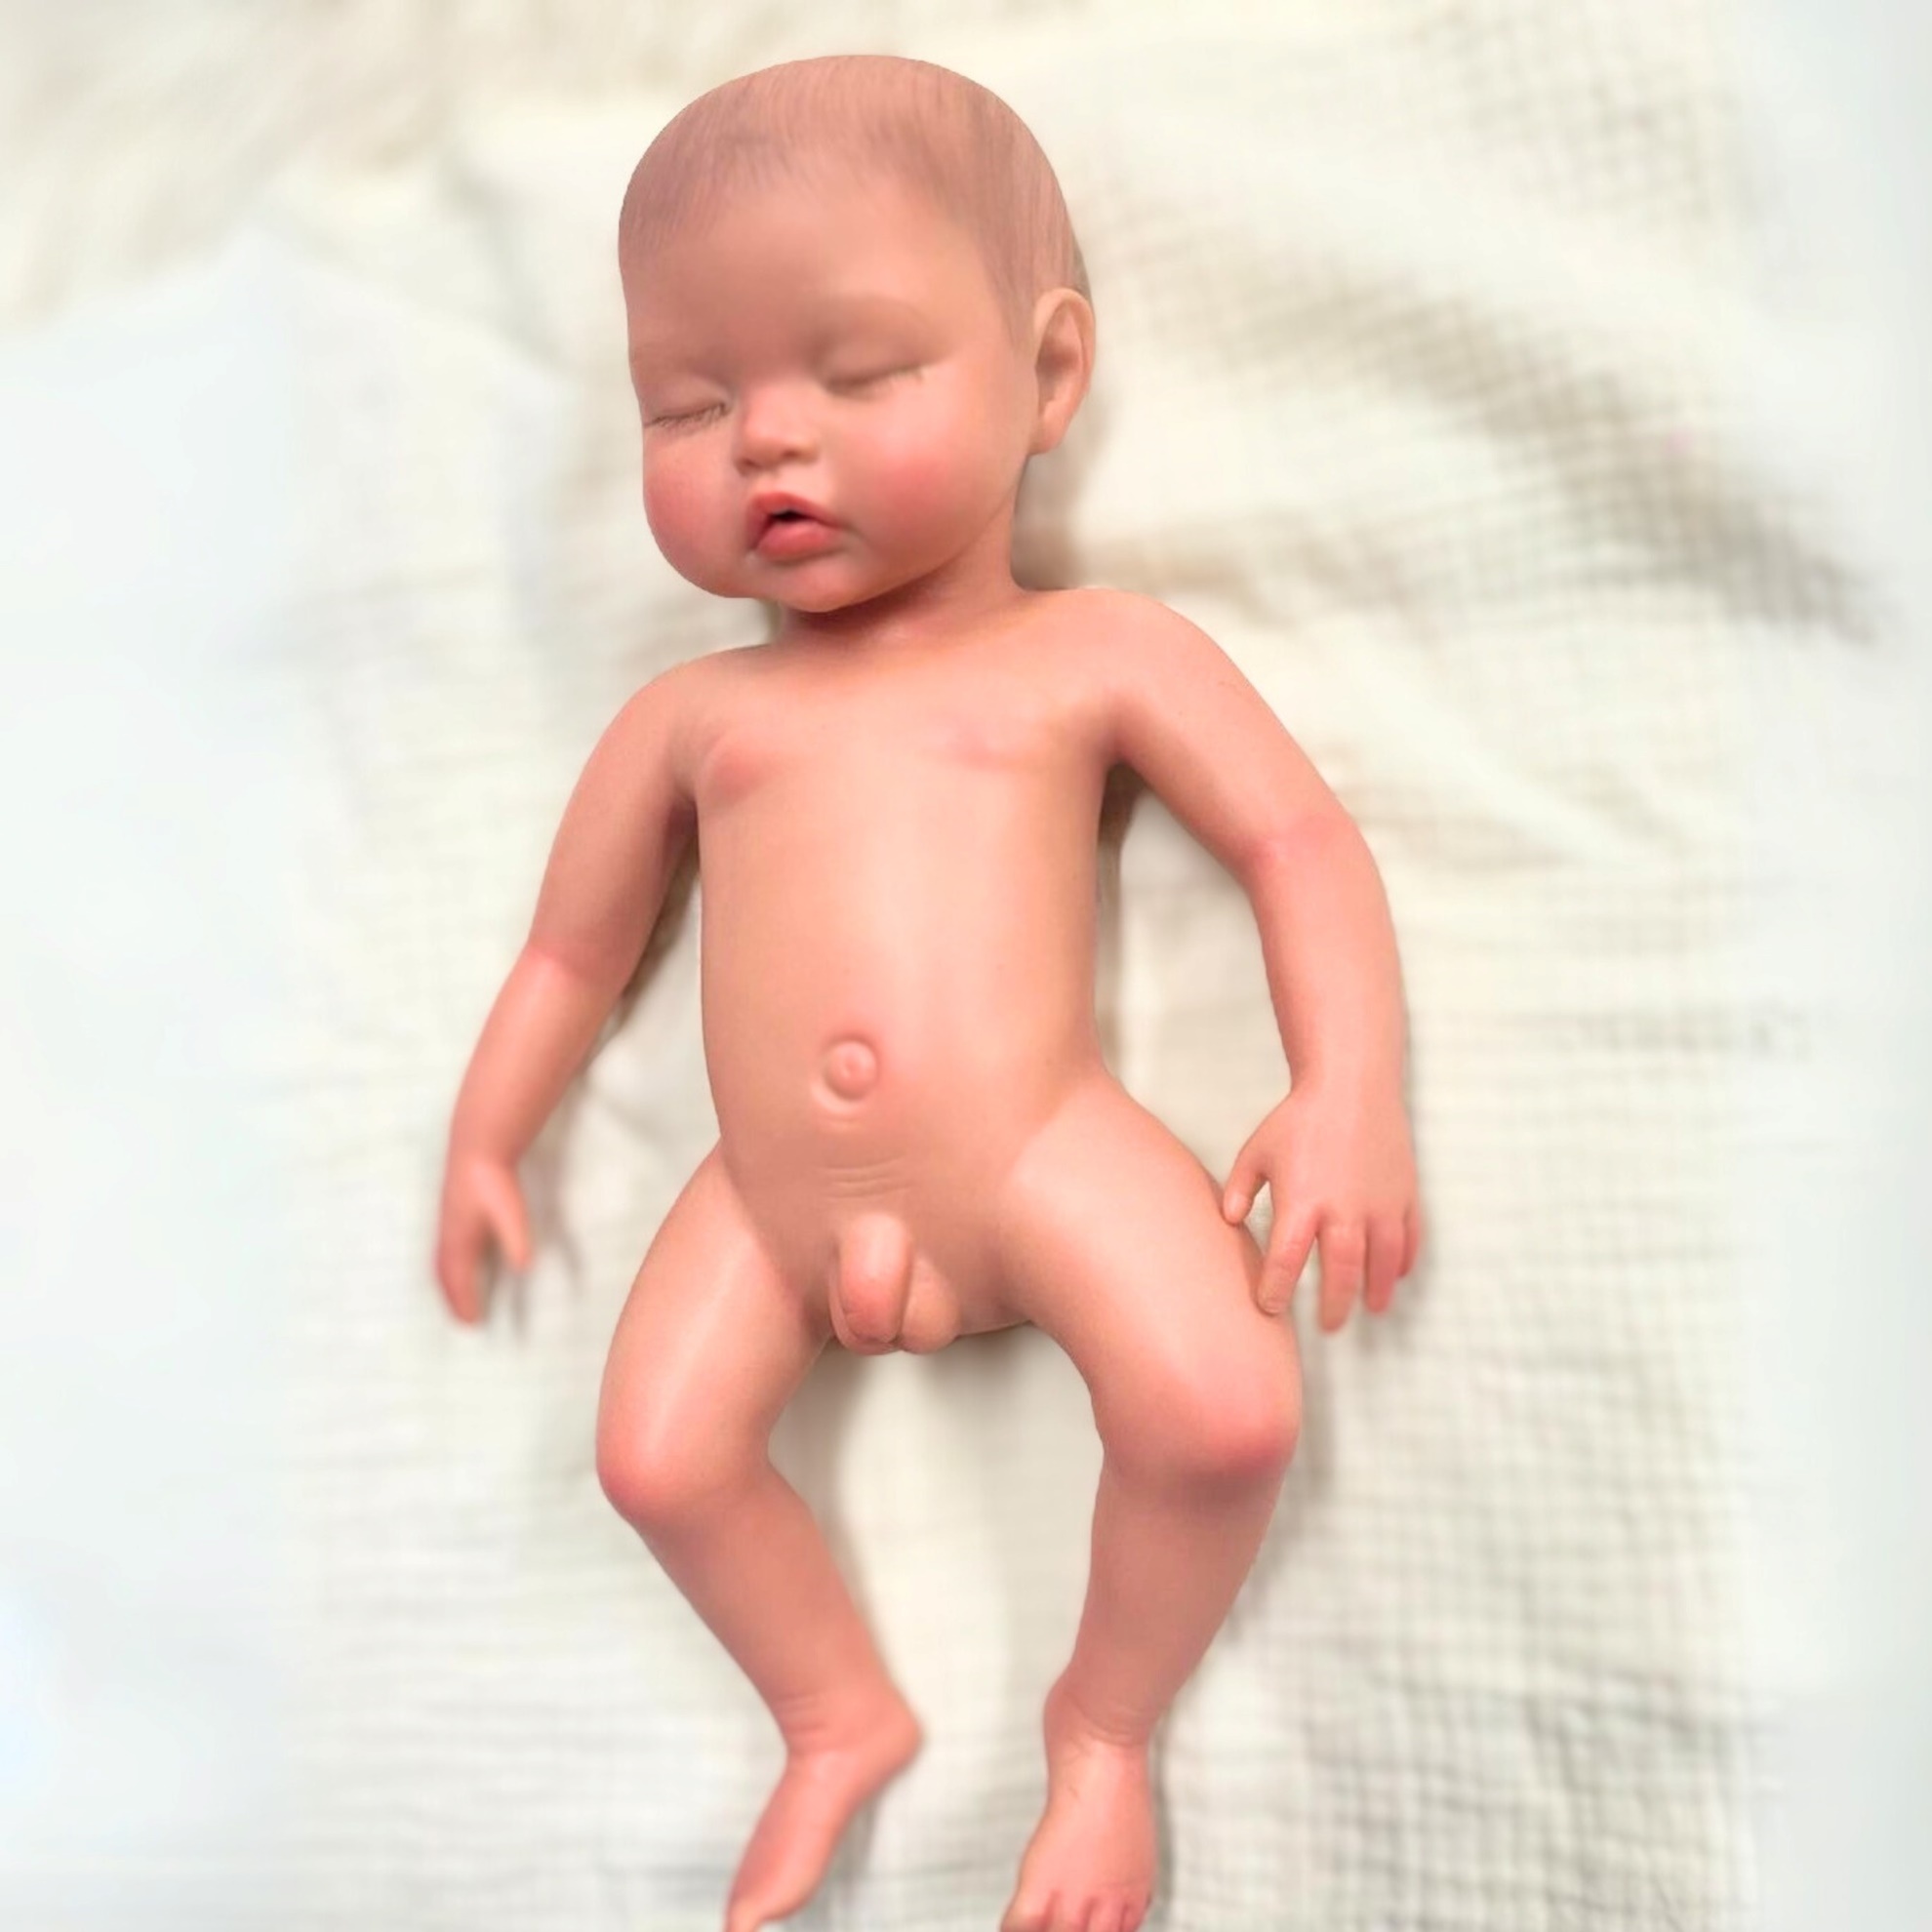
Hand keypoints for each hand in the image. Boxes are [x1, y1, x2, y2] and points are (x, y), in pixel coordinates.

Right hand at [434, 1150, 531, 1323]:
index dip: (464, 1302)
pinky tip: (461, 1267)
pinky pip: (445, 1251)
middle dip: (452, 1300)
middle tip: (463, 1323)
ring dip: (448, 1285)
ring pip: (441, 1263)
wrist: (479, 1146)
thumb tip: (524, 1267)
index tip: (474, 1324)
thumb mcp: (510, 1211)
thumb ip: (516, 1237)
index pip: (458, 1279)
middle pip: (444, 1276)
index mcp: (459, 1239)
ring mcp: (447, 1224)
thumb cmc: (493, 1180)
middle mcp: (448, 1235)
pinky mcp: (452, 1214)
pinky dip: (449, 1268)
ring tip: (458, 1303)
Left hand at [1220, 1083, 1421, 1329]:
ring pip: (1382, 1262)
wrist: (1351, 1085)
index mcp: (1302, 1201)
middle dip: (1333, 1305)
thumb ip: (1239, 1189)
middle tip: (1327, 1326)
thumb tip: (1229, 1221)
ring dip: (1376, 1290)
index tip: (1270, 1307)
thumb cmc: (1298, 1120)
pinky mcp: (1404, 1193)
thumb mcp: (1257, 1152)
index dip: (1276, 1290)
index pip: (1286, 1262)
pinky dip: (1404, 1260)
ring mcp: (1379, 1203)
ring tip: (1370, 1310)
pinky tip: (1395, 1275)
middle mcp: (1344, 1209)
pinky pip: (1409, 1237)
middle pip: (1341, 1273)